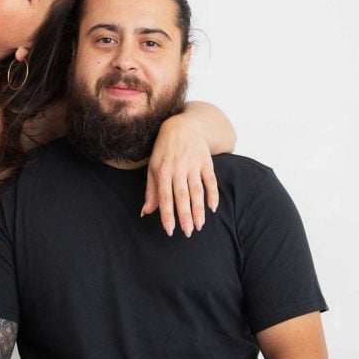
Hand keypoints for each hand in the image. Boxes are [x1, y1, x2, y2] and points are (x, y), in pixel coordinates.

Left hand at [143, 115, 218, 237]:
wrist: (182, 125)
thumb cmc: (164, 150)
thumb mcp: (153, 167)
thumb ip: (151, 191)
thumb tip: (145, 212)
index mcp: (162, 171)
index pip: (165, 197)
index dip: (167, 215)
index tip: (170, 231)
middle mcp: (178, 168)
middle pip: (182, 196)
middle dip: (185, 216)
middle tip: (187, 233)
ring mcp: (193, 164)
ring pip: (197, 190)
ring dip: (199, 209)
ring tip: (199, 225)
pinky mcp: (206, 161)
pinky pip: (211, 180)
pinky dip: (213, 194)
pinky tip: (212, 208)